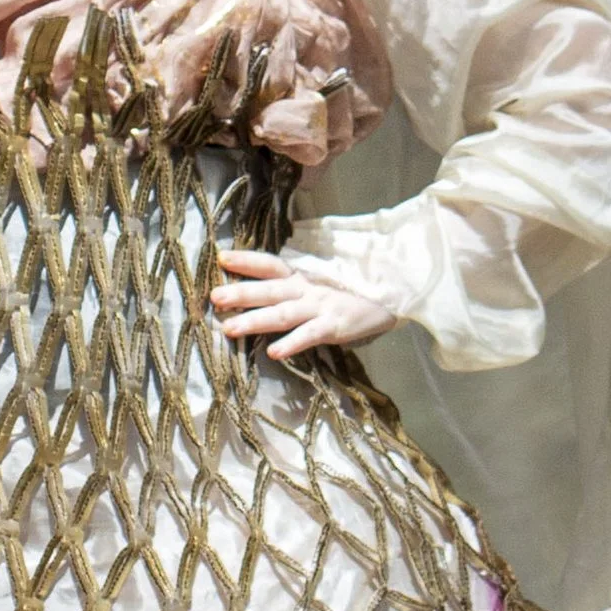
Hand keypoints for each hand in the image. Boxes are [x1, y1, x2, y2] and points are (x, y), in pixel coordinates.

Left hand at [208, 244, 396, 359]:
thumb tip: (261, 294)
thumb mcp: (322, 284)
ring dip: (255, 320)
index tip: (221, 257)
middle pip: (270, 289)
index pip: (271, 264)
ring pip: (283, 313)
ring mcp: (322, 307)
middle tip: (213, 297)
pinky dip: (292, 343)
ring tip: (229, 328)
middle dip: (241, 292)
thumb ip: (297, 288)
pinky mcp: (337, 326)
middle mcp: (308, 289)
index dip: (247, 260)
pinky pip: (310, 335)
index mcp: (303, 277)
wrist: (397, 294)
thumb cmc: (354, 292)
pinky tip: (274, 353)